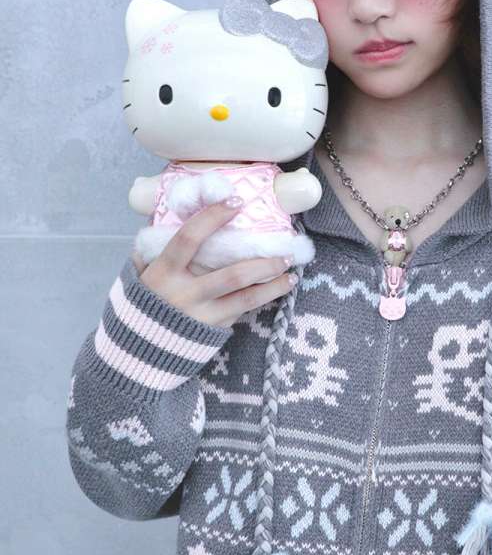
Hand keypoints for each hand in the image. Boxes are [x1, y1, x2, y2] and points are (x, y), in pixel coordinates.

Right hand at [131, 199, 297, 327]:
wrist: (137, 353)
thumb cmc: (143, 303)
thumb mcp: (140, 274)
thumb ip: (154, 248)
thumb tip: (172, 214)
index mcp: (163, 272)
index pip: (189, 237)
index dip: (213, 217)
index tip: (237, 201)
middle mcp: (184, 294)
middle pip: (232, 275)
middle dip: (263, 262)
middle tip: (285, 251)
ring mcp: (201, 316)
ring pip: (246, 299)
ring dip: (273, 285)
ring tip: (292, 275)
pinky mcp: (213, 332)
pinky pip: (241, 312)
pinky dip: (261, 299)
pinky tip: (277, 289)